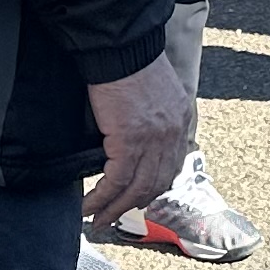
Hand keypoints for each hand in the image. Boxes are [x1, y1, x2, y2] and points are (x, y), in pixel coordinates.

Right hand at [84, 47, 193, 225]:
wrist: (121, 49)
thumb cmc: (131, 63)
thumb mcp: (158, 92)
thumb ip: (156, 116)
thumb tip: (141, 134)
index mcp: (180, 122)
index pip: (172, 166)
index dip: (155, 187)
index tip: (139, 199)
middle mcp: (172, 135)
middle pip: (156, 183)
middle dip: (134, 205)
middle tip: (115, 218)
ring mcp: (152, 141)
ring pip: (137, 188)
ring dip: (115, 209)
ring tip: (99, 220)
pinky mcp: (129, 142)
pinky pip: (116, 181)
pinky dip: (102, 198)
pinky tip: (89, 206)